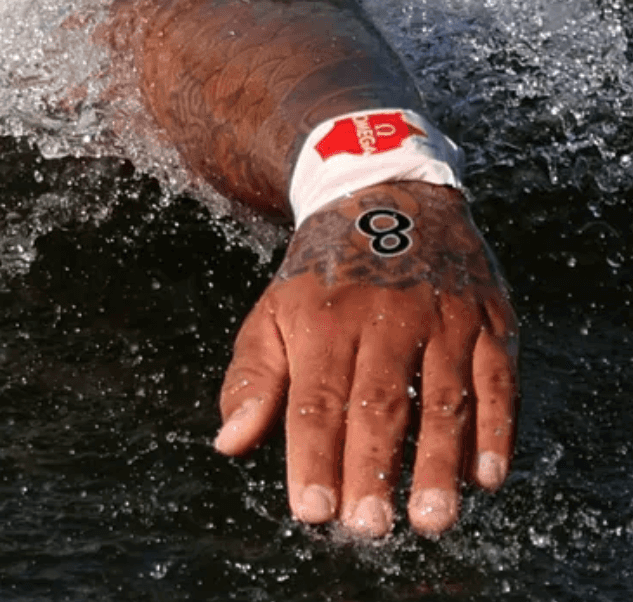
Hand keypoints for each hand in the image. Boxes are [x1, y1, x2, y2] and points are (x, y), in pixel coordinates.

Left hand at [213, 181, 517, 536]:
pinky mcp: (490, 320)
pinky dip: (496, 431)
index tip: (311, 511)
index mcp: (323, 319)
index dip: (313, 457)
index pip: (317, 400)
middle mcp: (385, 316)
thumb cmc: (322, 277)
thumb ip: (253, 380)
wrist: (386, 197)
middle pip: (379, 403)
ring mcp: (443, 318)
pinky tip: (487, 478)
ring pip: (443, 398)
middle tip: (369, 529)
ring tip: (431, 519)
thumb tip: (229, 443)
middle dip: (372, 469)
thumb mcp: (273, 313)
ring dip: (439, 464)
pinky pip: (497, 381)